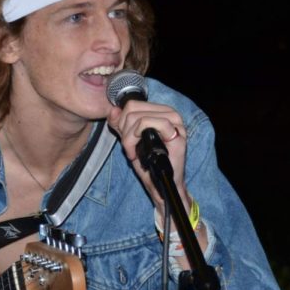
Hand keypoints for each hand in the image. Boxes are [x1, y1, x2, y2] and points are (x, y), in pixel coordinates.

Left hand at [107, 99, 189, 213]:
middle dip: (124, 130)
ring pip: (138, 117)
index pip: (132, 104)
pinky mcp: (176, 134)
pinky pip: (148, 124)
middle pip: (132, 108)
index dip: (121, 121)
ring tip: (132, 152)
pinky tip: (136, 154)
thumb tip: (112, 110)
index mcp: (161, 111)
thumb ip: (120, 124)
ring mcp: (175, 123)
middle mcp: (170, 113)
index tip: (124, 139)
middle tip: (128, 148)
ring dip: (129, 138)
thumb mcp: (129, 140)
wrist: (161, 185)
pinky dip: (135, 139)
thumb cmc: (149, 164)